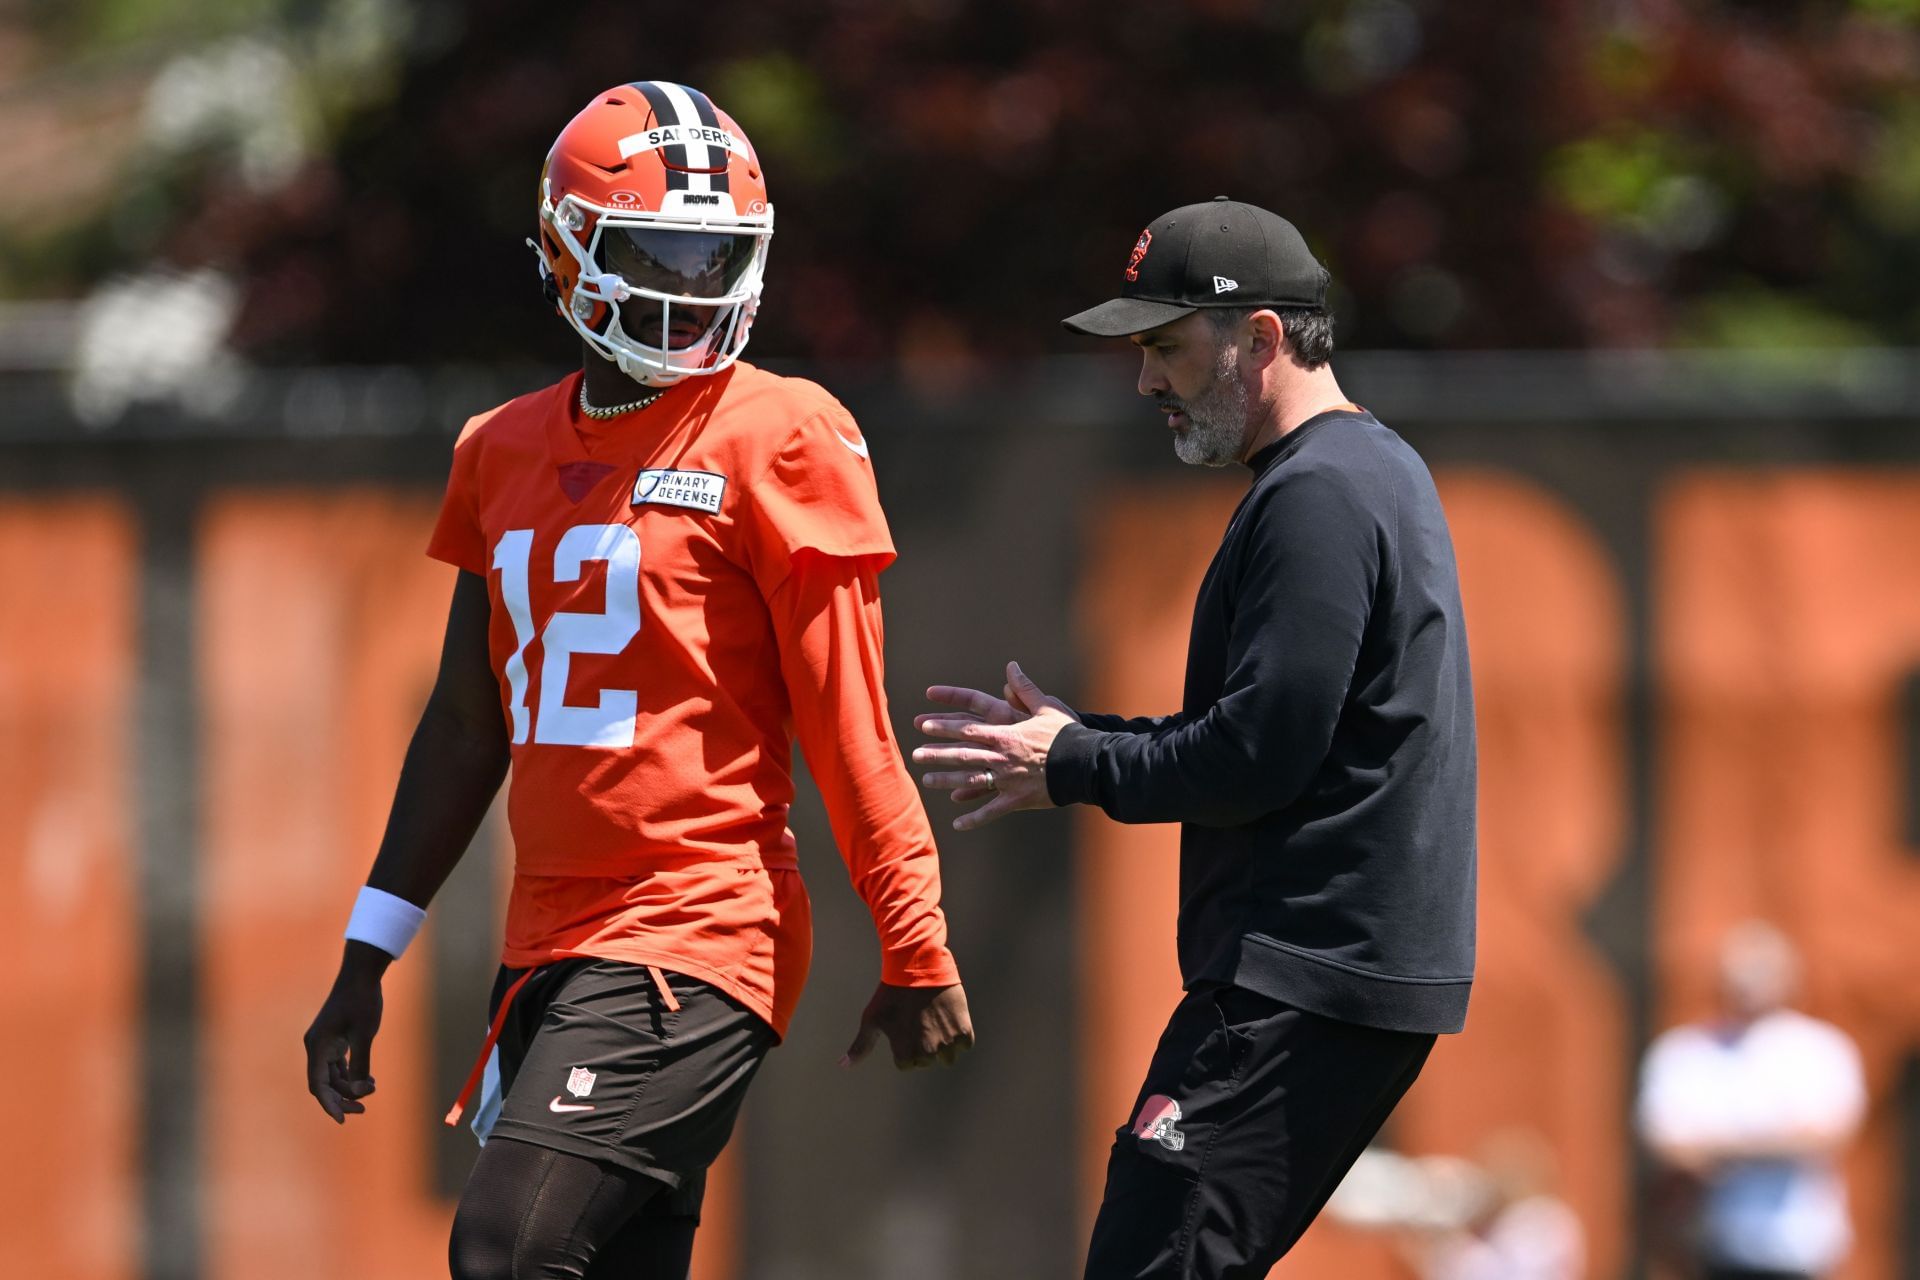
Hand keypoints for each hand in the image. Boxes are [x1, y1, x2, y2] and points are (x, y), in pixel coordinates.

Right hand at [302, 942, 388, 1122]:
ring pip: (332, 1076)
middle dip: (341, 1099)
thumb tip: (357, 1090)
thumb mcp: (364, 1033)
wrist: (361, 974)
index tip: (342, 1120)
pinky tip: (369, 1081)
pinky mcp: (335, 1040)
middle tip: (362, 1110)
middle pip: (324, 1084)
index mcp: (318, 1046)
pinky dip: (351, 1075)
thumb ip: (360, 1063)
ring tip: (371, 1089)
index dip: (329, 1105)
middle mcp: (317, 1047)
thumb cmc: (362, 1000)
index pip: (318, 1085)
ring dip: (348, 1087)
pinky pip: (338, 1066)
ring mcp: (325, 1044)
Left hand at [842, 982, 974, 1069]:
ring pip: (948, 1057)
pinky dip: (960, 1034)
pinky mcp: (964, 1029)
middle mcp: (928, 1052)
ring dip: (944, 1043)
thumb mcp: (872, 1019)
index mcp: (905, 1053)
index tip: (905, 1026)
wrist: (918, 966)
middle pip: (928, 1060)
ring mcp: (947, 1042)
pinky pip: (965, 1044)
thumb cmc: (891, 993)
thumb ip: (861, 1046)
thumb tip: (843, 1065)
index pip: (908, 1064)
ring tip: (936, 1021)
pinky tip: (949, 1018)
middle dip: (924, 1044)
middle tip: (920, 1020)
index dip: (905, 1045)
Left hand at [914, 662, 1074, 830]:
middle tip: (915, 754)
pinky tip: (957, 824)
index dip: (944, 726)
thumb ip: (1024, 688)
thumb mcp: (1046, 707)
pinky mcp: (1017, 800)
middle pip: (963, 754)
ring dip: (947, 781)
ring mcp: (1007, 779)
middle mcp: (1002, 756)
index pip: (968, 728)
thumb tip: (1011, 667)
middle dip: (937, 754)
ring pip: (970, 781)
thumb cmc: (1066, 734)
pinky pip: (991, 810)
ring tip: (927, 780)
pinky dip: (974, 817)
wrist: (1085, 764)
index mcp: (1006, 733)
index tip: (924, 724)